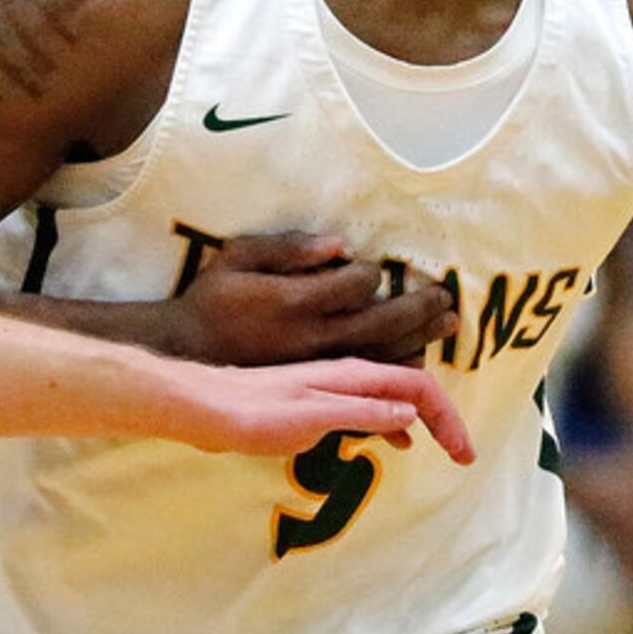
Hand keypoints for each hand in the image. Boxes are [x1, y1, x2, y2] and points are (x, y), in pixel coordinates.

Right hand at [174, 231, 459, 365]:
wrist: (186, 356)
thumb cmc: (211, 302)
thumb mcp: (238, 258)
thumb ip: (288, 248)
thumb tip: (337, 244)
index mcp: (296, 301)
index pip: (356, 283)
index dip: (372, 272)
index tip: (374, 267)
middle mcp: (313, 337)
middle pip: (383, 322)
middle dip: (419, 308)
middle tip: (445, 298)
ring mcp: (317, 368)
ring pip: (382, 357)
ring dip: (419, 340)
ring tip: (445, 324)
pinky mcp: (313, 390)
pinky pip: (365, 387)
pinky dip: (394, 381)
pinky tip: (416, 369)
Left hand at [175, 357, 474, 461]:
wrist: (203, 409)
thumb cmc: (253, 414)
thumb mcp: (313, 418)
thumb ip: (363, 414)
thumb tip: (410, 414)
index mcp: (353, 376)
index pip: (418, 387)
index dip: (447, 419)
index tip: (463, 455)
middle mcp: (347, 376)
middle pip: (412, 389)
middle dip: (444, 418)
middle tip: (463, 455)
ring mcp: (331, 388)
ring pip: (391, 398)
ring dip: (421, 422)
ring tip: (440, 450)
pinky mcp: (315, 404)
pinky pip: (368, 409)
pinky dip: (391, 425)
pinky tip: (393, 442)